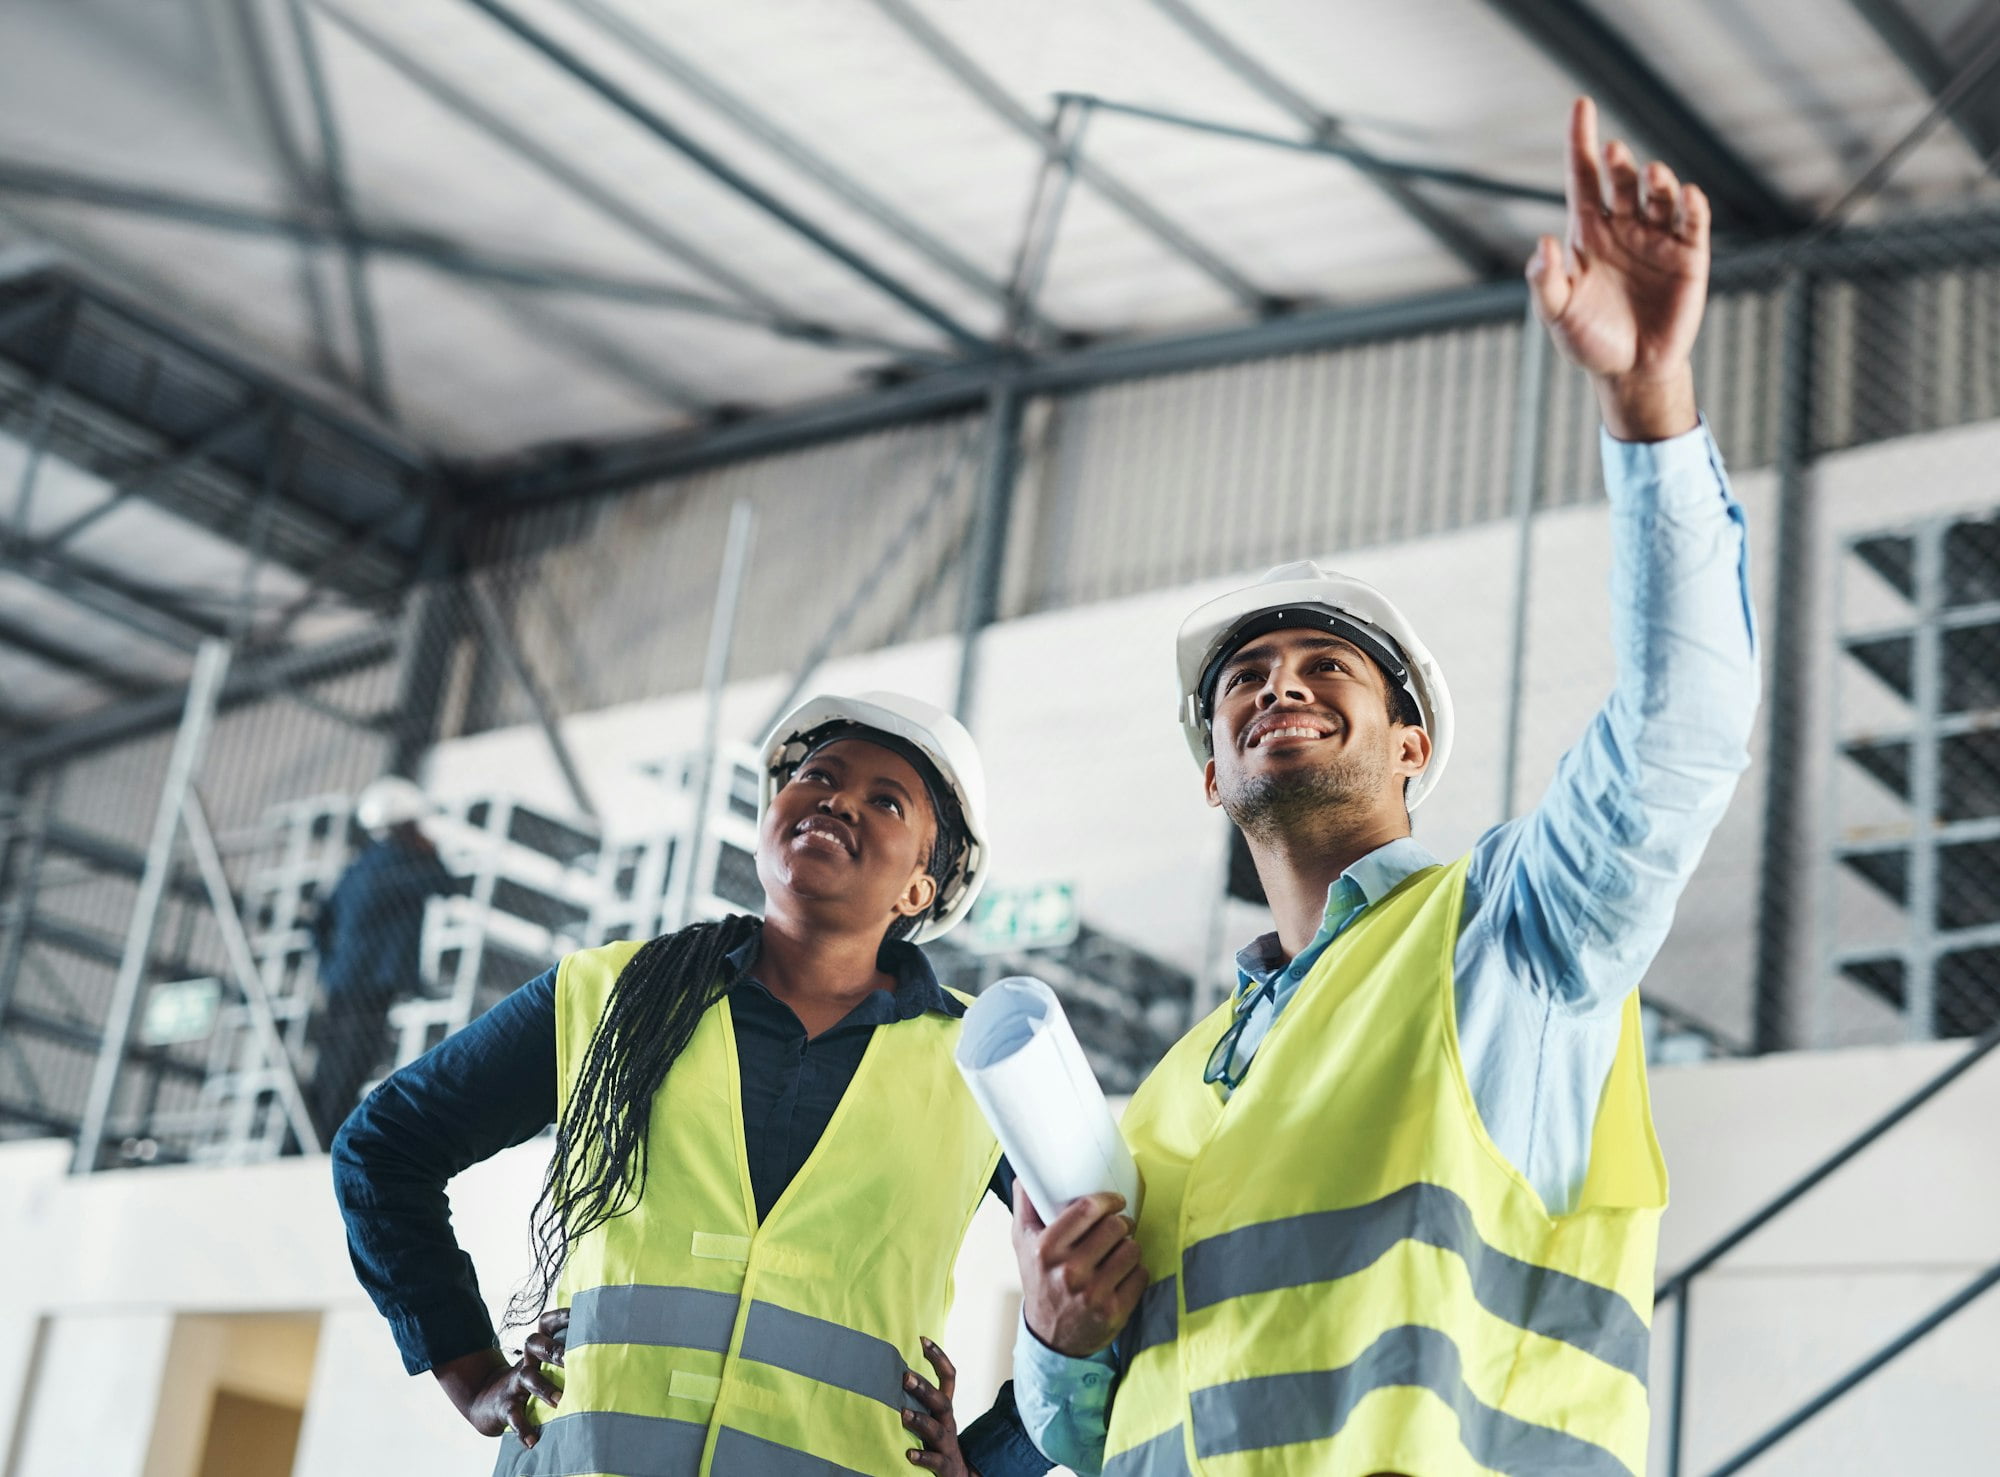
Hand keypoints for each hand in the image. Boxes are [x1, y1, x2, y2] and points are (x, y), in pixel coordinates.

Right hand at [434, 1307, 566, 1445]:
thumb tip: (606, 1350)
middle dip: (553, 1349)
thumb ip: (567, 1357)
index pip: (547, 1324)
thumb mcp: (543, 1365)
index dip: (561, 1316)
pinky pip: (513, 1417)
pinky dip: (523, 1428)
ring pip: (528, 1378)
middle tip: (571, 1358)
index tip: (579, 1313)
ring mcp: (514, 1384)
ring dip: (544, 1388)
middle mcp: (526, 1361)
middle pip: (535, 1344)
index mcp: (537, 1349)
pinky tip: (532, 1441)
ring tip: (560, 1401)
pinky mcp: (505, 1407)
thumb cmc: (529, 1381)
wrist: (486, 1401)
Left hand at [903, 1337, 978, 1474]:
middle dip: (925, 1388)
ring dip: (921, 1421)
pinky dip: (923, 1457)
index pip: (949, 1377)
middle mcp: (948, 1423)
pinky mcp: (945, 1466)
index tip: (923, 1340)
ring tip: (903, 1414)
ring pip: (938, 1430)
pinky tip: (908, 1454)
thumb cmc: (937, 1442)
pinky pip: (935, 1461)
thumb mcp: (934, 1417)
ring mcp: (947, 1445)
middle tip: (905, 1378)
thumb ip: (919, 1399)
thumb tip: (890, 1371)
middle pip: (942, 1401)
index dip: (939, 1357)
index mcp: (945, 1409)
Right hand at [1011, 1184, 1145, 1357]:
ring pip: (1132, 1249)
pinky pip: (1141, 1274)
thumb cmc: (1040, 1280)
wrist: (1050, 1337)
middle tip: (1119, 1226)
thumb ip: (1025, 1206)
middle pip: (1115, 1227)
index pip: (1088, 1209)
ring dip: (1130, 1246)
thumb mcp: (1023, 1244)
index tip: (1115, 1201)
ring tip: (1120, 1250)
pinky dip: (1136, 1271)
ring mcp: (1093, 1294)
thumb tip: (1025, 1174)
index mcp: (1046, 1249)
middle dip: (1121, 1222)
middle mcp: (1069, 1272)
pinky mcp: (1113, 1312)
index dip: (1108, 1200)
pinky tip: (1124, 1274)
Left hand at [1528, 96, 1707, 440]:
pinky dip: (1692, 206)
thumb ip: (1546, 280)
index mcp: (1588, 232)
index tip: (1582, 104)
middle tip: (1613, 152)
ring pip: (1659, 194)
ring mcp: (1658, 237)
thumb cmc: (1588, 339)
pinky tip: (1687, 195)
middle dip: (1619, 163)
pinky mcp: (1689, 255)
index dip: (1581, 141)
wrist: (1630, 371)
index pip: (1583, 177)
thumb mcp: (1557, 313)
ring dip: (1655, 180)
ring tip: (1649, 174)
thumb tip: (1543, 242)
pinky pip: (1693, 221)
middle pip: (1622, 180)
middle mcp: (1624, 226)